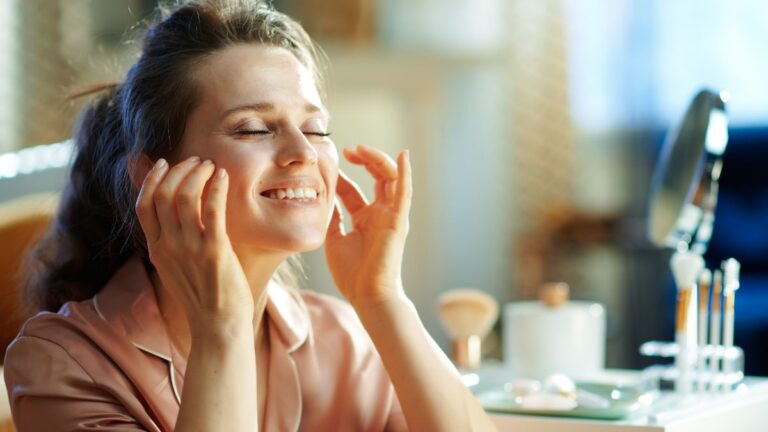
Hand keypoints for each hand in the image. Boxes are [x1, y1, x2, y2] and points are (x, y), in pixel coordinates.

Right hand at [135, 157, 253, 334]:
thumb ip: (171, 238)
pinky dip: (216, 188)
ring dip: (197, 174)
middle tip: (197, 161)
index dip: (152, 179)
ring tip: (211, 166)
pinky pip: (211, 210)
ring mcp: (189, 248)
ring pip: (185, 196)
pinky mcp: (213, 251)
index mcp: (157, 249)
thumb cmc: (203, 295)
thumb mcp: (176, 265)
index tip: (165, 162)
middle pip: (163, 194)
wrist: (218, 326)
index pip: (143, 204)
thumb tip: (170, 214)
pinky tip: (223, 176)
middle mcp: (168, 246)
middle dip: (179, 170)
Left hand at [325, 145, 412, 307]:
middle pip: (376, 177)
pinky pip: (404, 192)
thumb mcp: (334, 239)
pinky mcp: (398, 221)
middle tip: (348, 149)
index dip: (343, 175)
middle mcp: (381, 214)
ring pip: (391, 178)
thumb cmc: (352, 274)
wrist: (367, 296)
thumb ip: (333, 218)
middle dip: (363, 160)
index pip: (355, 190)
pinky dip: (405, 173)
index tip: (330, 163)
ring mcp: (391, 216)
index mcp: (366, 219)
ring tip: (361, 149)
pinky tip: (403, 156)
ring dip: (378, 160)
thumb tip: (325, 199)